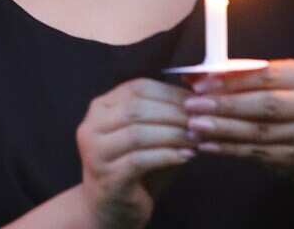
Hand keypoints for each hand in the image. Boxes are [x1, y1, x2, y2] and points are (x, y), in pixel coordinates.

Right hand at [75, 78, 194, 227]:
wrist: (112, 206)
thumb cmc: (136, 167)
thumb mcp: (150, 134)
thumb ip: (166, 116)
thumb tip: (200, 100)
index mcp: (101, 107)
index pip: (137, 87)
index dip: (171, 93)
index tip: (199, 102)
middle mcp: (92, 126)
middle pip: (136, 109)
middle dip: (174, 114)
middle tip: (202, 122)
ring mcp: (95, 152)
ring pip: (137, 133)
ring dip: (173, 135)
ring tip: (197, 139)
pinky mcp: (106, 177)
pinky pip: (139, 160)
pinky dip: (166, 156)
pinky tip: (186, 157)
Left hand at [183, 60, 293, 176]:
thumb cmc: (281, 98)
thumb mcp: (269, 80)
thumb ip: (236, 75)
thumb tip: (194, 75)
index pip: (267, 76)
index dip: (231, 80)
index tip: (200, 84)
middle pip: (266, 105)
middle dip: (225, 105)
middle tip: (192, 105)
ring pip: (259, 132)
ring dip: (222, 129)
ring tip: (194, 125)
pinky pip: (256, 153)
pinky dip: (228, 148)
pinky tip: (206, 145)